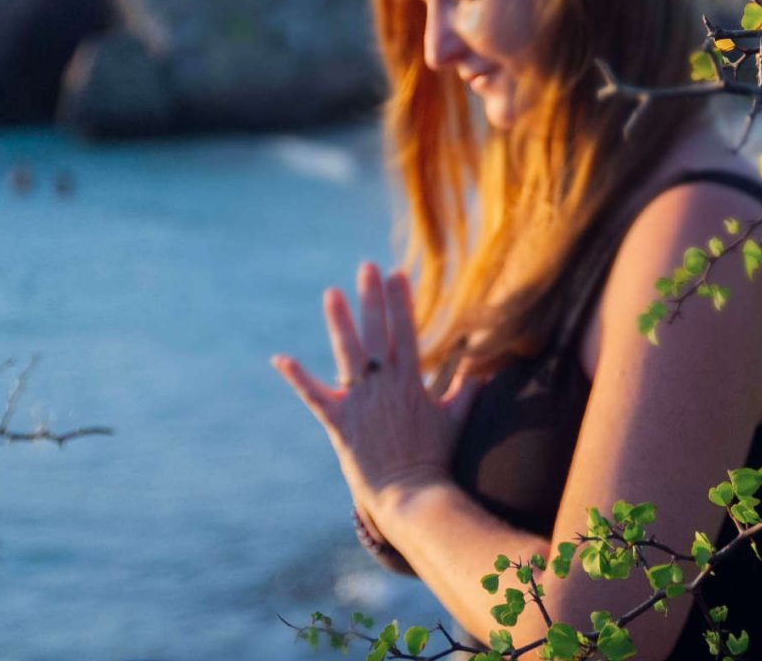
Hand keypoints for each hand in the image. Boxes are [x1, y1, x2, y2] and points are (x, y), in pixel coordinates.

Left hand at [273, 262, 479, 520]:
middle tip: (366, 267)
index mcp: (411, 381)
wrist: (412, 493)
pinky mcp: (338, 422)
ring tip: (332, 293)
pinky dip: (297, 377)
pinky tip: (280, 358)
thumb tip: (481, 367)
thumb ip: (466, 389)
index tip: (397, 274)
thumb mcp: (456, 418)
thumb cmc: (436, 458)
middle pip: (376, 333)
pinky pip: (313, 395)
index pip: (405, 331)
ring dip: (339, 322)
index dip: (400, 301)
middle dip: (372, 298)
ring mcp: (360, 402)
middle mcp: (384, 385)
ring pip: (347, 353)